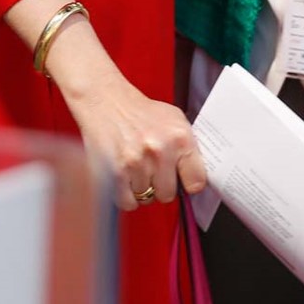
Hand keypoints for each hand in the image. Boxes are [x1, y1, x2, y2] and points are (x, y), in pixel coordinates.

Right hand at [60, 70, 207, 211]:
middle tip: (152, 171)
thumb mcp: (174, 120)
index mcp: (180, 138)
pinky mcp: (115, 172)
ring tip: (135, 167)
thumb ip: (188, 148)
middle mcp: (160, 151)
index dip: (188, 184)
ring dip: (140, 188)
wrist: (105, 100)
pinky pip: (127, 203)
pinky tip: (124, 178)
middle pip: (168, 195)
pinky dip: (125, 196)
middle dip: (160, 186)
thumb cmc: (140, 112)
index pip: (197, 182)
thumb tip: (197, 176)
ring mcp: (137, 162)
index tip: (182, 181)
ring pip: (146, 198)